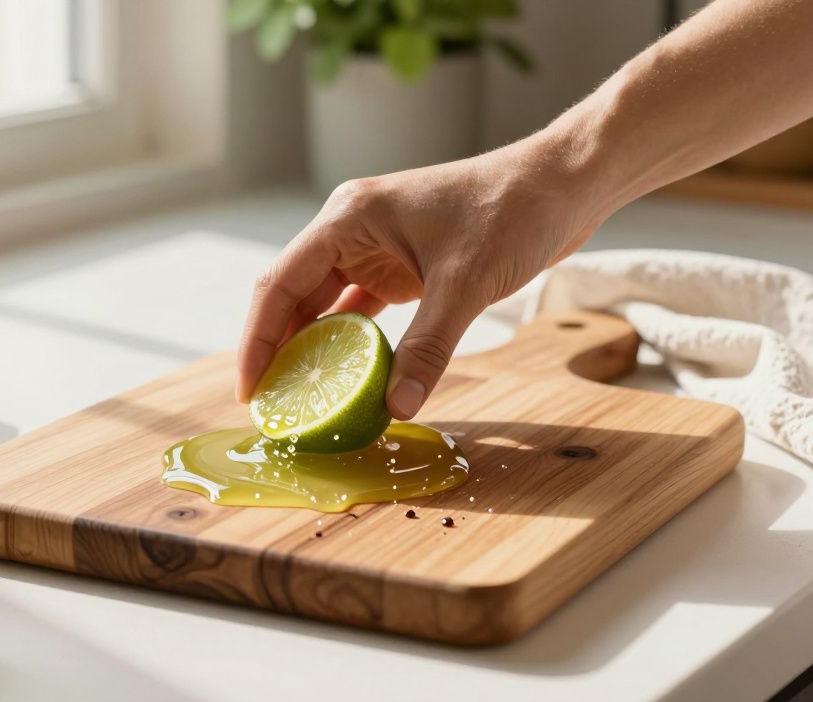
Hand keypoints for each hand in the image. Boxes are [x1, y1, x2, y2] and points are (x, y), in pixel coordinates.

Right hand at [236, 139, 603, 418]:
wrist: (562, 183)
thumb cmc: (513, 210)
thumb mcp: (465, 284)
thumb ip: (427, 347)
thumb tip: (396, 406)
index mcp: (348, 218)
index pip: (280, 283)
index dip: (257, 340)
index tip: (249, 390)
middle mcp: (351, 229)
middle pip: (293, 296)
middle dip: (277, 350)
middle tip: (270, 407)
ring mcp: (375, 247)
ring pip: (324, 305)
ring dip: (311, 349)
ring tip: (298, 400)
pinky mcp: (401, 264)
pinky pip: (359, 309)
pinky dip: (350, 344)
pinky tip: (345, 379)